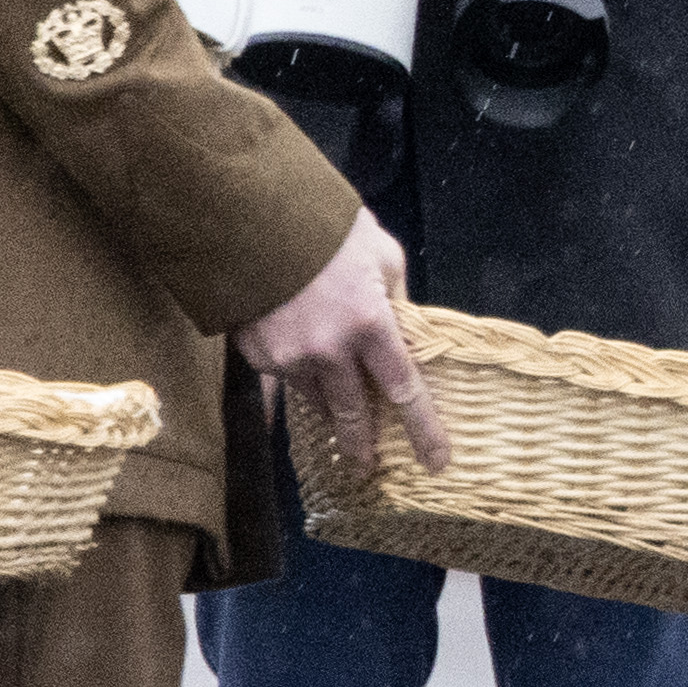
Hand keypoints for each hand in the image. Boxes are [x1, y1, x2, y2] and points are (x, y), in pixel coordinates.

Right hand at [238, 210, 448, 481]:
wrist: (250, 217)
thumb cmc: (326, 230)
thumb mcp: (382, 256)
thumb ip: (397, 297)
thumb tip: (405, 325)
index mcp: (370, 325)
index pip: (405, 390)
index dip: (423, 429)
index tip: (437, 460)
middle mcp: (330, 351)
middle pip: (353, 412)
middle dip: (362, 445)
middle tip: (367, 468)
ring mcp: (289, 356)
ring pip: (316, 399)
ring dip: (329, 413)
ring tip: (338, 428)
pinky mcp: (256, 354)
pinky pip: (283, 381)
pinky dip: (296, 383)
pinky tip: (300, 386)